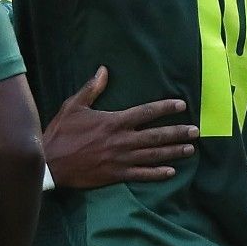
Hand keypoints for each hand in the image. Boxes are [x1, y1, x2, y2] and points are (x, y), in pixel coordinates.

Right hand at [44, 67, 197, 187]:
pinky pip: (142, 175)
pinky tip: (170, 171)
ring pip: (154, 155)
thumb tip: (103, 70)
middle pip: (156, 136)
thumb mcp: (73, 106)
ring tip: (190, 149)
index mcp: (114, 122)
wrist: (50, 163)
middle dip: (177, 132)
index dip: (165, 108)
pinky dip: (157, 174)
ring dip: (173, 152)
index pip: (146, 113)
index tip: (181, 105)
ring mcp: (121, 159)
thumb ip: (92, 89)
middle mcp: (122, 140)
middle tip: (195, 131)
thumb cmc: (61, 133)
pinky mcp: (116, 175)